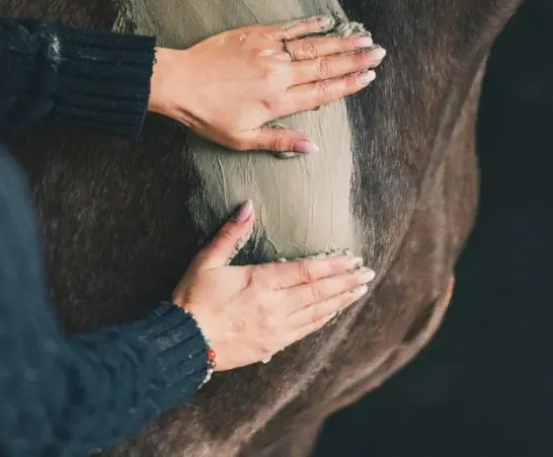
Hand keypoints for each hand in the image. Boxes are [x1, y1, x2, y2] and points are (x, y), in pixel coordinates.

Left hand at [149, 16, 385, 153]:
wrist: (179, 82)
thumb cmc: (208, 115)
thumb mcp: (242, 138)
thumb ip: (280, 140)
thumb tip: (314, 147)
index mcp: (278, 102)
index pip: (323, 93)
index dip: (349, 85)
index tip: (369, 78)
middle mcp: (279, 74)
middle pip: (325, 66)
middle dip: (355, 59)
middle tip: (378, 52)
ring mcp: (268, 51)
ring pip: (313, 45)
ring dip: (341, 41)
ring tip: (363, 37)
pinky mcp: (256, 35)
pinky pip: (289, 28)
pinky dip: (310, 24)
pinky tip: (327, 20)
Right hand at [172, 200, 374, 370]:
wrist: (184, 342)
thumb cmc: (194, 299)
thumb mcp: (208, 260)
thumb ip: (231, 234)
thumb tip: (248, 206)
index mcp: (262, 282)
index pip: (307, 271)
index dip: (333, 265)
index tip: (352, 259)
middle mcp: (275, 306)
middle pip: (319, 292)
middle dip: (345, 282)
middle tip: (368, 274)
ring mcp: (276, 328)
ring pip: (317, 313)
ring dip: (340, 301)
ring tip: (359, 291)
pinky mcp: (271, 345)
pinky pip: (304, 331)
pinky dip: (322, 320)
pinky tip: (332, 314)